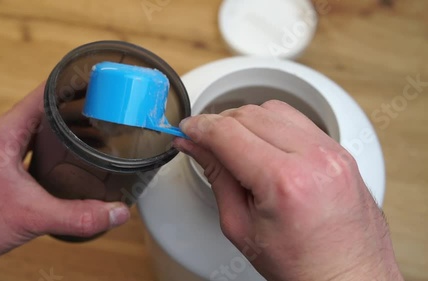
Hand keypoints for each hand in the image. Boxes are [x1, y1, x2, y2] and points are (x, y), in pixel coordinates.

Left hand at [0, 84, 129, 279]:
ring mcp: (2, 150)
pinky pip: (34, 146)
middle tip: (105, 108)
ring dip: (64, 128)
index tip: (96, 82)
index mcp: (8, 132)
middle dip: (76, 107)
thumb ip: (79, 215)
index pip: (45, 93)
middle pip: (46, 108)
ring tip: (94, 130)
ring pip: (39, 128)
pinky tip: (68, 159)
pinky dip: (53, 147)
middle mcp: (4, 136)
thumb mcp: (34, 216)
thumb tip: (115, 213)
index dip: (72, 84)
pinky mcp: (3, 166)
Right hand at [174, 101, 402, 280]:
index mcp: (285, 182)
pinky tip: (264, 146)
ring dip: (247, 121)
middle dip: (219, 124)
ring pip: (273, 109)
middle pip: (249, 114)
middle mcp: (314, 159)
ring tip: (237, 147)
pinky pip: (298, 120)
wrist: (347, 278)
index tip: (186, 129)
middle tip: (205, 142)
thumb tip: (196, 146)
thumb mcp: (240, 226)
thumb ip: (216, 176)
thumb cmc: (301, 266)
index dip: (198, 127)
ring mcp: (332, 151)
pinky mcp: (340, 151)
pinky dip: (273, 126)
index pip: (227, 133)